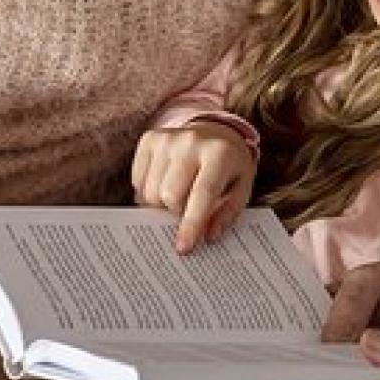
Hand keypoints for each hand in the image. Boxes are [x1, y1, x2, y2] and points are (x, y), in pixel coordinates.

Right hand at [131, 121, 254, 252]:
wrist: (215, 131)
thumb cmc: (229, 166)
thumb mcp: (241, 188)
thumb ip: (227, 213)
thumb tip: (208, 237)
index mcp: (220, 153)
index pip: (202, 194)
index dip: (191, 224)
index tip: (183, 248)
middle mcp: (191, 141)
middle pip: (169, 195)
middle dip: (176, 212)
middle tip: (186, 210)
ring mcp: (167, 138)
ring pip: (150, 192)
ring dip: (161, 204)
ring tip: (177, 196)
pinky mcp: (149, 139)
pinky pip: (138, 181)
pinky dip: (148, 191)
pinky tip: (164, 184)